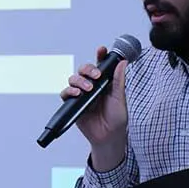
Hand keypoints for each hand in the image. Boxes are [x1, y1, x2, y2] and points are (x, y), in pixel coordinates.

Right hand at [59, 46, 128, 163]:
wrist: (109, 137)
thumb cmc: (116, 119)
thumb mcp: (119, 98)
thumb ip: (118, 80)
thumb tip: (122, 63)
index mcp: (104, 83)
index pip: (100, 65)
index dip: (100, 55)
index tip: (102, 50)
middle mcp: (92, 86)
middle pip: (84, 69)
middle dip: (88, 69)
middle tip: (96, 75)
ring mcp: (82, 94)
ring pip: (74, 79)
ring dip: (79, 80)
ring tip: (87, 88)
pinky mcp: (73, 104)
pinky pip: (66, 93)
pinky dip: (69, 91)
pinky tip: (77, 93)